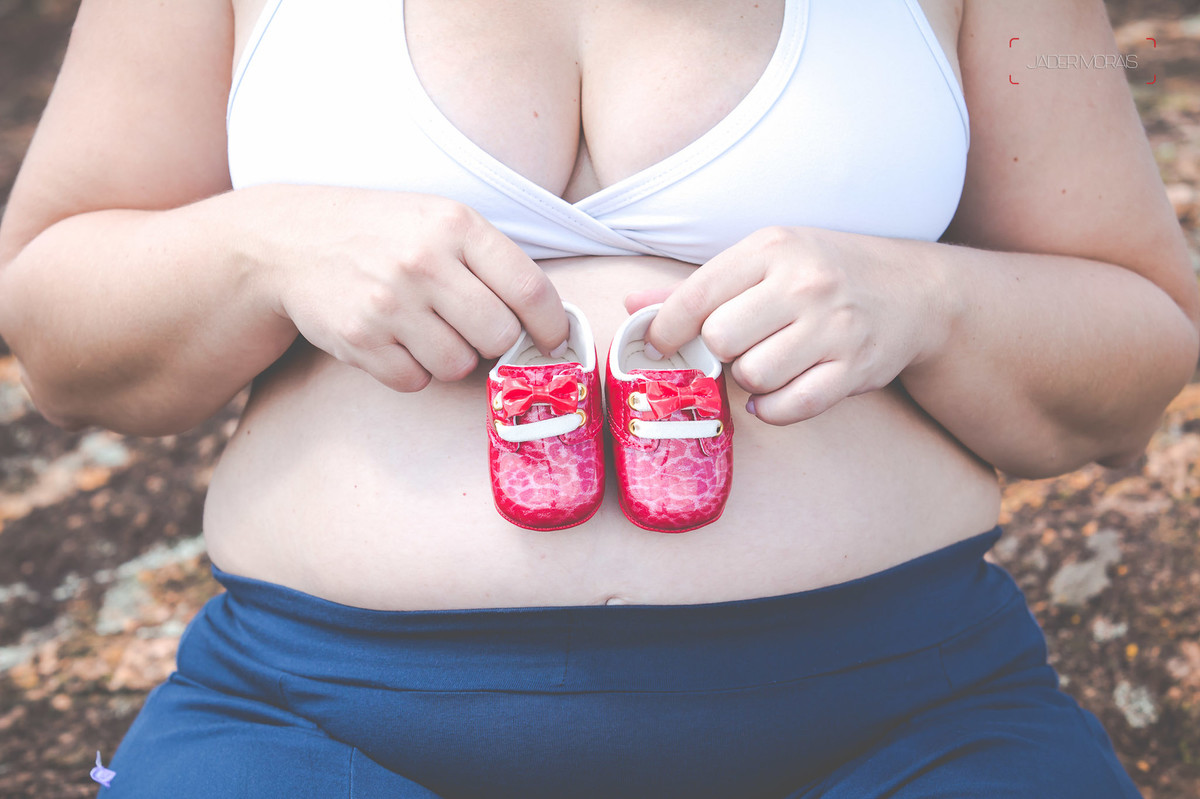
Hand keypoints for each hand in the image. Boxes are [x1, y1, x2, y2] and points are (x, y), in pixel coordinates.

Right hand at [260, 186, 568, 390]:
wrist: (291, 240)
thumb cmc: (382, 234)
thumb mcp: (439, 220)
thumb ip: (491, 262)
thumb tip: (546, 322)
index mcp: (456, 225)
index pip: (530, 289)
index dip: (551, 325)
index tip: (552, 339)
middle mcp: (424, 262)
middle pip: (499, 335)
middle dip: (494, 341)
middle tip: (474, 328)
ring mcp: (389, 302)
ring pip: (459, 366)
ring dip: (451, 357)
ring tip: (426, 328)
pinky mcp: (360, 339)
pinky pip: (415, 381)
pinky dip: (412, 369)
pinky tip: (395, 339)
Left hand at [626, 226, 952, 424]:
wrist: (915, 289)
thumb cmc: (825, 272)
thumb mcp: (765, 260)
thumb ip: (697, 287)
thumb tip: (633, 307)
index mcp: (772, 248)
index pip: (696, 296)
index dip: (666, 329)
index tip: (663, 343)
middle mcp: (804, 283)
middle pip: (720, 340)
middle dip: (718, 353)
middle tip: (736, 347)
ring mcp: (833, 327)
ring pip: (753, 376)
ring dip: (749, 381)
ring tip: (766, 362)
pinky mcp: (855, 368)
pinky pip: (790, 406)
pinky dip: (773, 409)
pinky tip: (776, 394)